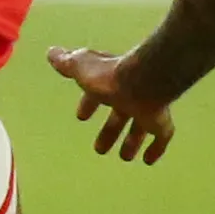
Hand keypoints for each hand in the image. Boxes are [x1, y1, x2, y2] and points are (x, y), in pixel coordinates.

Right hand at [46, 45, 174, 165]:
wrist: (141, 81)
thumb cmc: (108, 75)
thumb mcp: (80, 67)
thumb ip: (67, 62)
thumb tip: (53, 52)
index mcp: (110, 82)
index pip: (98, 94)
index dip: (89, 104)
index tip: (82, 117)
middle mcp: (130, 95)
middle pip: (120, 115)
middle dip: (110, 131)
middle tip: (99, 149)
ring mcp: (147, 109)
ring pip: (140, 127)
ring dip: (131, 142)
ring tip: (124, 157)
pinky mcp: (161, 121)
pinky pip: (161, 136)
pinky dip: (156, 149)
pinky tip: (147, 160)